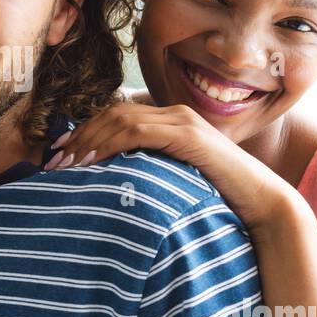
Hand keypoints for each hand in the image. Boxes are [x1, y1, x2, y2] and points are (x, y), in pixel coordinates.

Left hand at [45, 102, 299, 231]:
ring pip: (121, 118)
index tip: (60, 154)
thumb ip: (151, 174)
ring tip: (66, 165)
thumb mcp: (176, 183)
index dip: (85, 131)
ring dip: (88, 140)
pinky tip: (92, 161)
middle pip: (113, 112)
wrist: (263, 203)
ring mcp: (183, 121)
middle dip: (79, 135)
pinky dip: (110, 143)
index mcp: (171, 122)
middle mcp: (175, 114)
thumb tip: (115, 189)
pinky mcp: (189, 135)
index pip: (117, 115)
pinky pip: (138, 130)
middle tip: (53, 162)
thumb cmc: (220, 199)